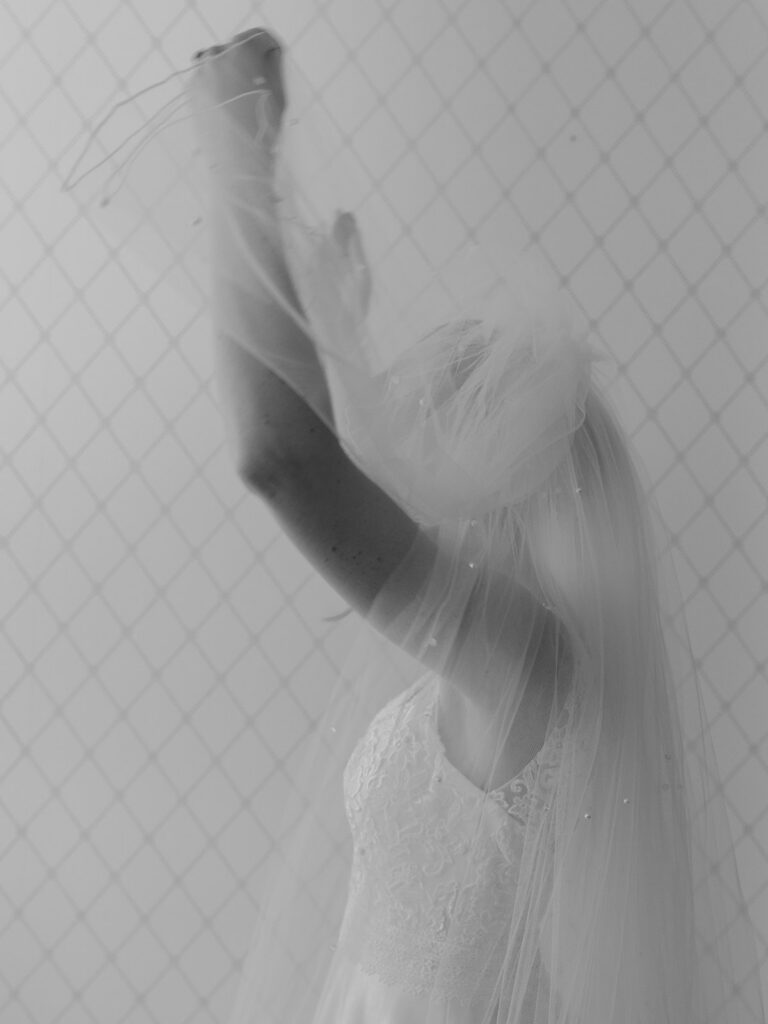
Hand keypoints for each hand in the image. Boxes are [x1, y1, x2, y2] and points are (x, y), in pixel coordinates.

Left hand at [192, 28, 286, 157]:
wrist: (236, 164)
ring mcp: (200, 73)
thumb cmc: (261, 131)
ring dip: (230, 75)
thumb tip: (269, 54)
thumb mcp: (278, 95)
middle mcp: (217, 56)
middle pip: (237, 50)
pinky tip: (228, 110)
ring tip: (241, 103)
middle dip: (248, 64)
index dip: (270, 52)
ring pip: (219, 64)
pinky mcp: (191, 90)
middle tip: (258, 91)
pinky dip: (217, 88)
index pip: (260, 38)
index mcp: (242, 51)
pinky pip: (207, 80)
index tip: (274, 65)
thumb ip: (274, 65)